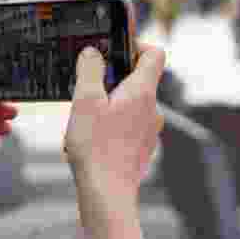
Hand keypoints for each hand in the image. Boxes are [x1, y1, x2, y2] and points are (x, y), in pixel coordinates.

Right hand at [63, 44, 165, 238]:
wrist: (107, 194)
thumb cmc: (96, 148)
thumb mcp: (85, 101)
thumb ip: (90, 70)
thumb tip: (93, 53)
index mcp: (142, 92)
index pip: (154, 54)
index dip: (137, 44)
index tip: (115, 50)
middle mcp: (153, 110)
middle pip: (139, 80)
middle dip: (112, 79)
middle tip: (88, 89)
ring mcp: (150, 131)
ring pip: (131, 105)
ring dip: (110, 105)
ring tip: (86, 119)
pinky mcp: (142, 148)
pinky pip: (128, 126)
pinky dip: (112, 126)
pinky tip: (91, 140)